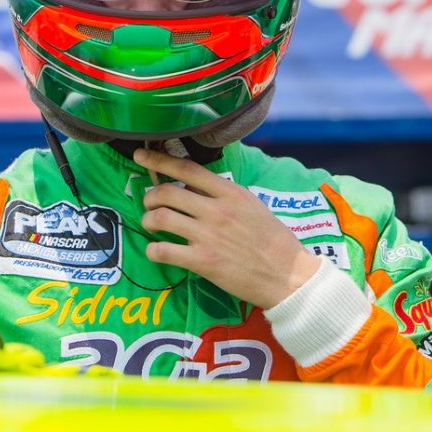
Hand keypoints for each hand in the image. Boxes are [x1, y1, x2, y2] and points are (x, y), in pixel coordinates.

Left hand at [134, 147, 320, 308]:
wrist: (290, 277)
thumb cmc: (275, 241)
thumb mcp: (253, 206)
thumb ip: (225, 195)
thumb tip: (197, 187)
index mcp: (230, 193)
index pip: (187, 168)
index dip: (159, 159)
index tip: (141, 154)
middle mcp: (217, 210)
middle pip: (167, 192)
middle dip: (150, 196)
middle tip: (149, 203)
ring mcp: (209, 236)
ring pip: (161, 217)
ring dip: (149, 219)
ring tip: (151, 224)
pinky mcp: (203, 262)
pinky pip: (164, 251)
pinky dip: (153, 250)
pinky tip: (155, 251)